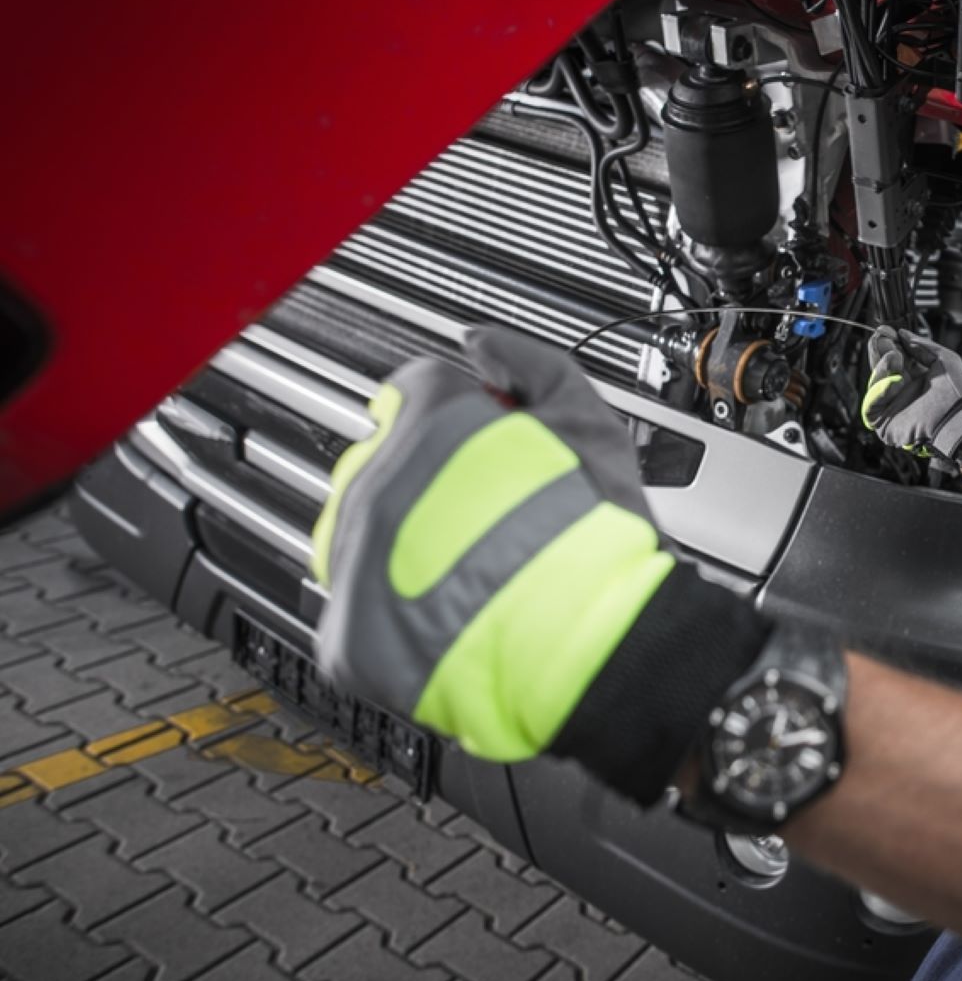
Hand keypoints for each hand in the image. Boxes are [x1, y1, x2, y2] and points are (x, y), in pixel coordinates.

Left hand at [311, 326, 768, 803]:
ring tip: (475, 568)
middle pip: (389, 464)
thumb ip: (528, 361)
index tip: (485, 444)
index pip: (415, 393)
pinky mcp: (350, 631)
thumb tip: (482, 344)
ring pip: (366, 535)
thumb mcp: (586, 415)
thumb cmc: (594, 533)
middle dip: (433, 481)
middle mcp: (376, 482)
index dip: (461, 417)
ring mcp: (354, 558)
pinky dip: (398, 613)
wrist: (590, 637)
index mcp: (426, 422)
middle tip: (490, 513)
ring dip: (409, 543)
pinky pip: (360, 610)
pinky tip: (449, 611)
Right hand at [861, 327, 961, 466]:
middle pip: (882, 368)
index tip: (886, 330)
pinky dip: (879, 390)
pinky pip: (871, 404)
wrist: (961, 418)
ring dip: (882, 366)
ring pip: (875, 383)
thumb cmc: (960, 393)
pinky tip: (894, 380)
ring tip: (895, 356)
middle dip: (880, 350)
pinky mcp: (885, 422)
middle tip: (881, 337)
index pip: (896, 358)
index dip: (889, 343)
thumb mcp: (944, 358)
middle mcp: (904, 391)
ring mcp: (894, 406)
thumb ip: (922, 345)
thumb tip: (902, 334)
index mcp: (917, 378)